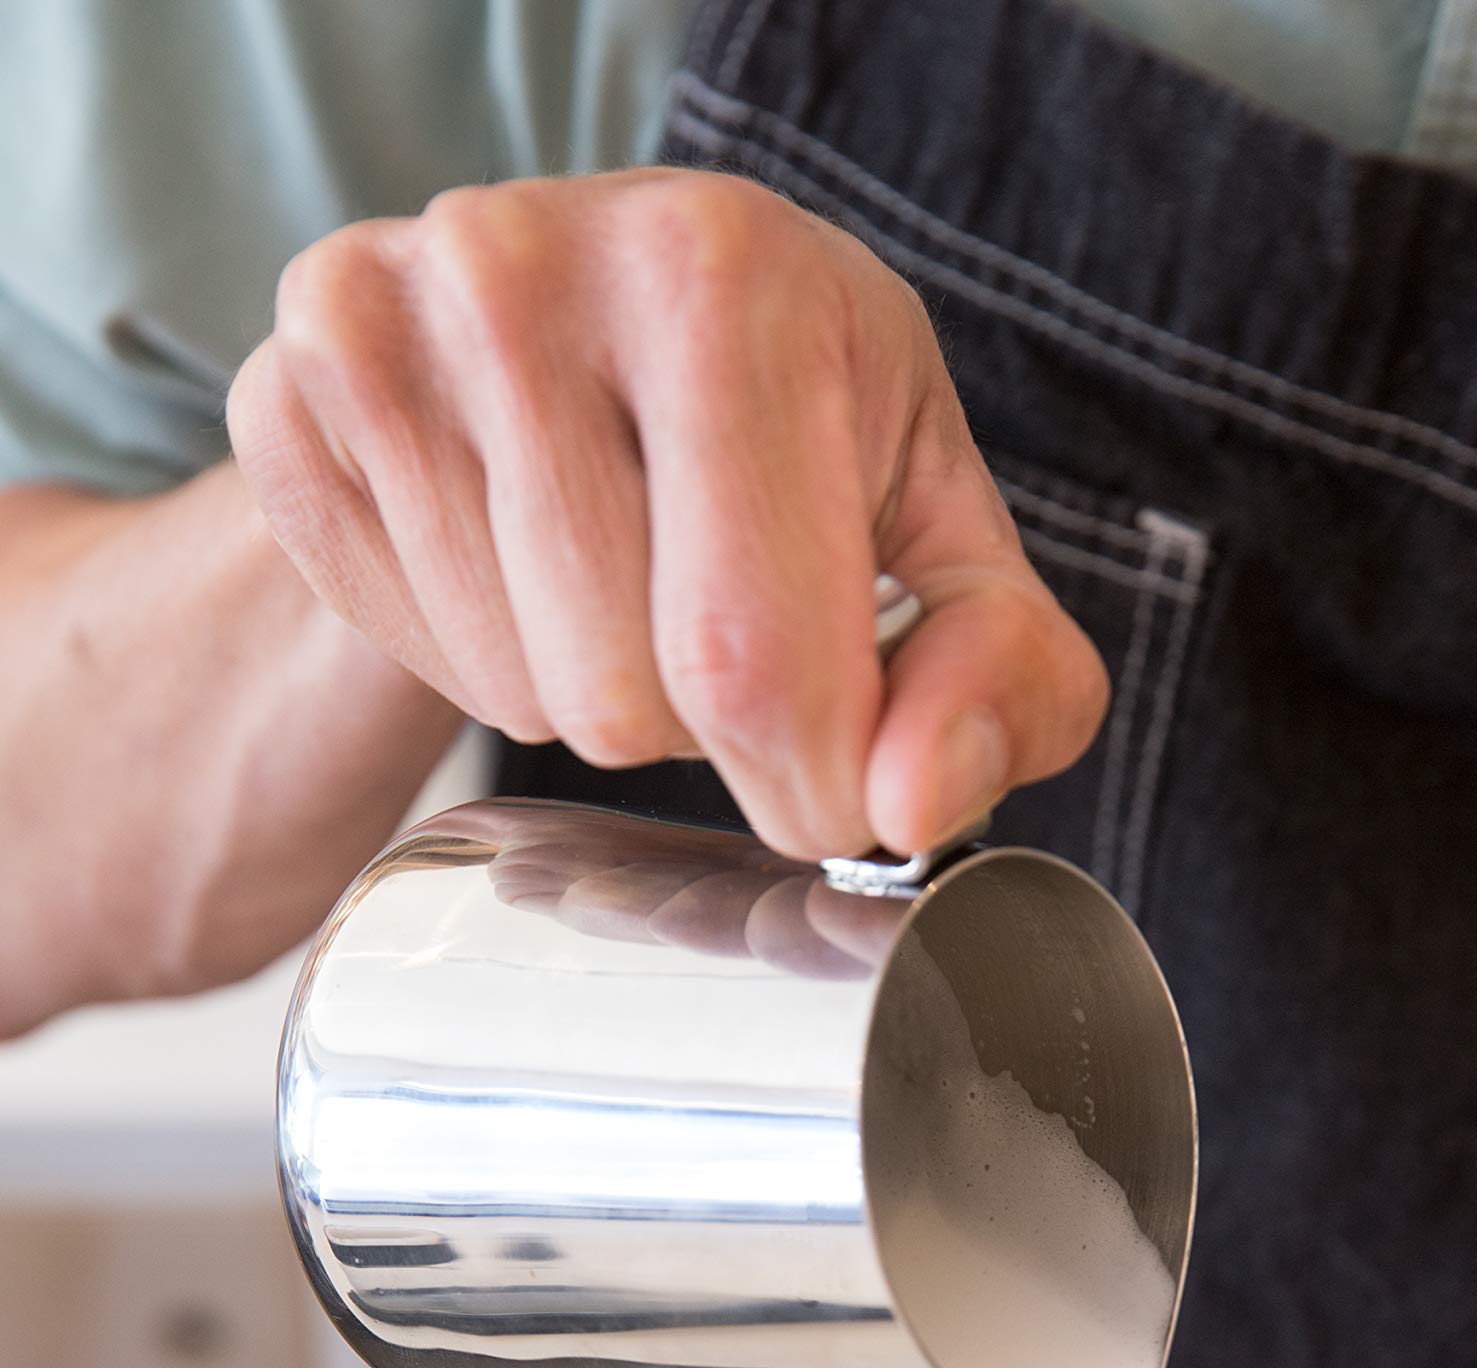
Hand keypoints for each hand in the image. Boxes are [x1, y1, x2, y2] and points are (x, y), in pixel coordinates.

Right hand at [228, 170, 1107, 859]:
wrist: (597, 309)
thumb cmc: (796, 428)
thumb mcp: (941, 532)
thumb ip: (1001, 676)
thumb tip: (916, 803)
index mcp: (724, 276)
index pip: (752, 662)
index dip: (810, 786)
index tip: (834, 779)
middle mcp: (527, 267)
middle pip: (625, 701)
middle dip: (703, 729)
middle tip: (715, 612)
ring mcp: (383, 331)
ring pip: (523, 701)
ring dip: (597, 694)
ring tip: (621, 570)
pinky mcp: (288, 409)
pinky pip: (417, 666)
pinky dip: (487, 663)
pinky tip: (520, 556)